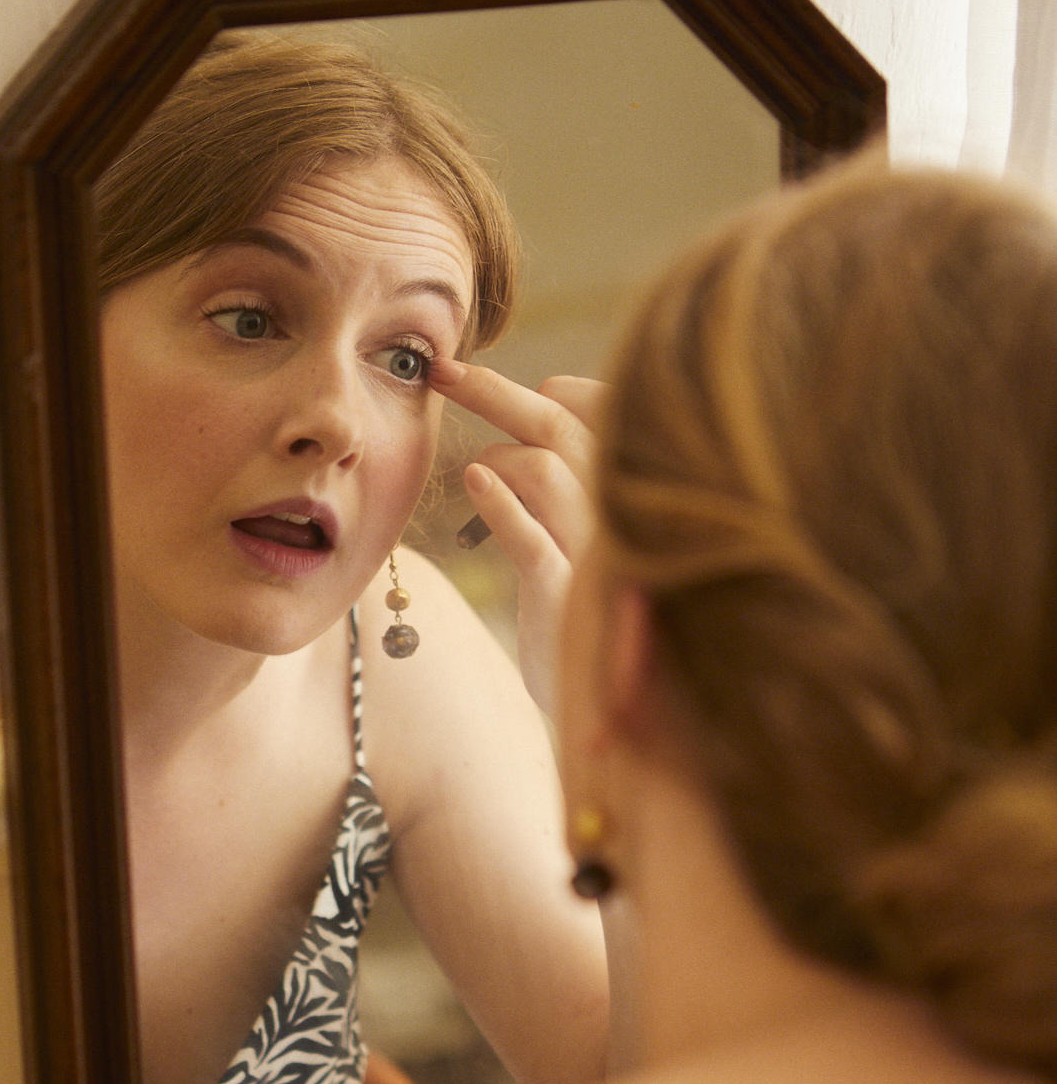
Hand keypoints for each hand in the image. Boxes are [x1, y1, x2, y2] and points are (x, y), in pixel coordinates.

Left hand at [430, 359, 604, 715]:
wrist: (626, 713)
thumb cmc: (602, 617)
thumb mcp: (598, 539)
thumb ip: (578, 477)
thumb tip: (544, 399)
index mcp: (640, 496)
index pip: (605, 410)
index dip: (561, 393)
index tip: (529, 392)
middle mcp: (627, 514)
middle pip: (563, 426)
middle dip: (496, 391)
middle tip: (443, 369)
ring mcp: (599, 554)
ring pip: (547, 468)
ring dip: (497, 457)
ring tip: (471, 476)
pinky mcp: (566, 597)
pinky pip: (530, 539)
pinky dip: (499, 505)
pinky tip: (472, 484)